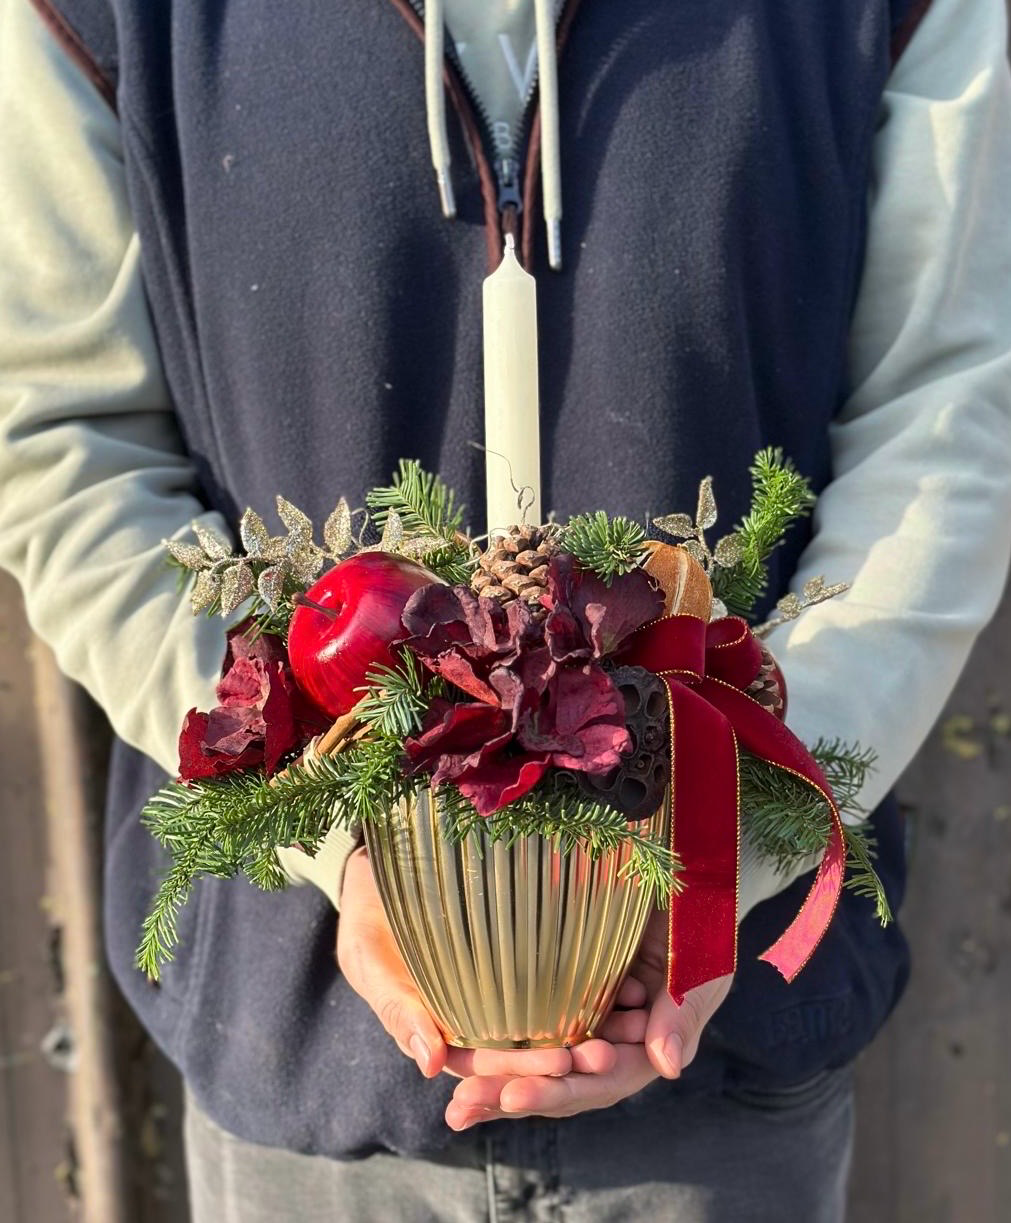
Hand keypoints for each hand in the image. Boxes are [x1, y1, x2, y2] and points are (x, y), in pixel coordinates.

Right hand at [336, 848, 612, 1080]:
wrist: (382, 866)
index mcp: (450, 1034)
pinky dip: (599, 985)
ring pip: (556, 1017)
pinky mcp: (532, 950)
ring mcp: (511, 986)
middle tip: (605, 1054)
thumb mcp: (370, 960)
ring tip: (634, 1024)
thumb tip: (430, 1063)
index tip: (561, 1064)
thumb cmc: (371, 917)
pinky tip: (634, 985)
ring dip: (593, 1027)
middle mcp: (487, 1017)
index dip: (525, 1070)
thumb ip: (397, 1008)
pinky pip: (567, 972)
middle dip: (568, 1059)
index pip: (493, 1066)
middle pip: (533, 1049)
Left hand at [443, 907, 732, 1129]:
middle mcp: (611, 1042)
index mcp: (645, 1049)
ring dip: (494, 1075)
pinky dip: (495, 1033)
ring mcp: (585, 1017)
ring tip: (451, 1090)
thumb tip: (667, 1068)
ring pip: (537, 1055)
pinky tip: (454, 1043)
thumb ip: (682, 1014)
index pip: (601, 1082)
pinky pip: (526, 1017)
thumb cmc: (700, 926)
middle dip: (510, 1094)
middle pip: (559, 1080)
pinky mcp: (562, 988)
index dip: (559, 1091)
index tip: (515, 1096)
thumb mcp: (700, 968)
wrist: (685, 877)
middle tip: (462, 1107)